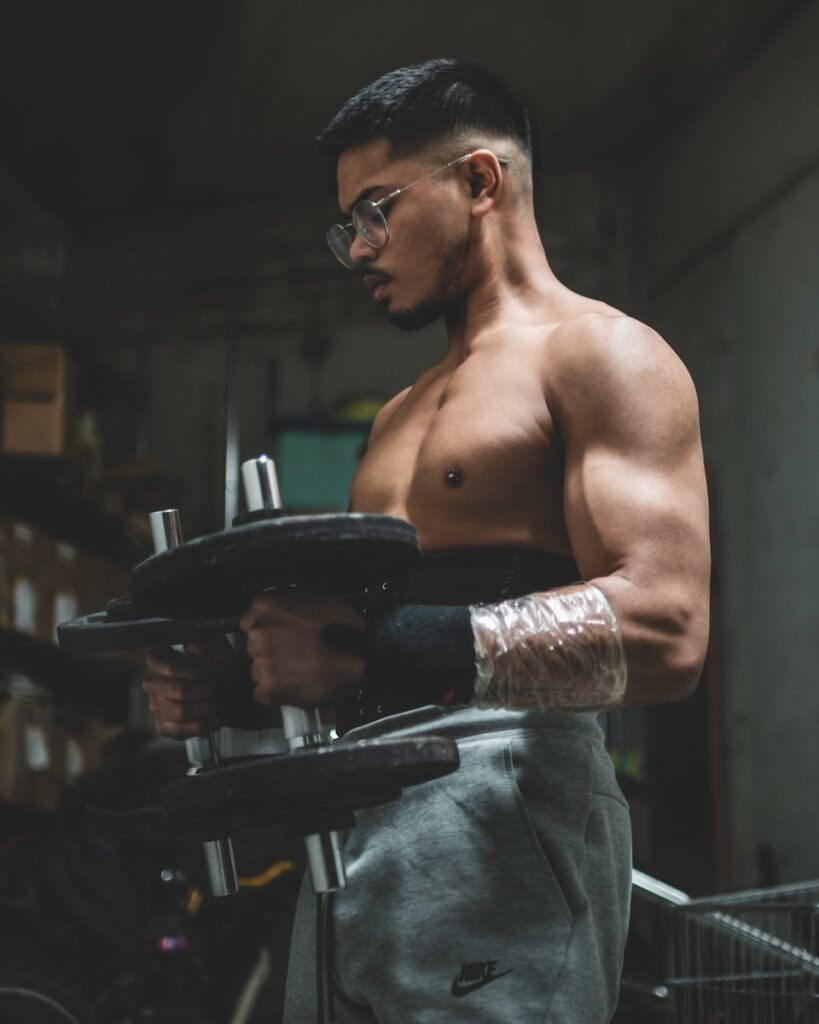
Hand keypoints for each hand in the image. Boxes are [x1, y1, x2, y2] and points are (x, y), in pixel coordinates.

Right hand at [142, 638, 239, 739]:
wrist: (230, 687)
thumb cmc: (220, 665)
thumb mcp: (218, 648)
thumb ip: (207, 642)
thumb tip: (192, 646)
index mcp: (159, 658)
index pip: (171, 667)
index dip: (196, 673)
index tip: (213, 673)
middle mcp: (152, 682)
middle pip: (178, 690)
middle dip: (204, 691)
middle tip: (219, 690)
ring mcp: (155, 704)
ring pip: (180, 711)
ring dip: (205, 708)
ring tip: (217, 703)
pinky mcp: (162, 725)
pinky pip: (177, 730)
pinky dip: (199, 726)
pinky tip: (210, 718)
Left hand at [239, 589, 365, 708]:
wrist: (363, 656)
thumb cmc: (344, 624)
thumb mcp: (315, 597)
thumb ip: (290, 605)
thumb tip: (284, 613)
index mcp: (265, 607)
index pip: (250, 622)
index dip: (268, 631)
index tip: (282, 636)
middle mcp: (257, 634)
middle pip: (254, 647)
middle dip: (272, 650)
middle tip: (296, 654)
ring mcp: (261, 662)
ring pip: (258, 670)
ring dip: (274, 671)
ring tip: (299, 671)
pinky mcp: (269, 689)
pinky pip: (262, 692)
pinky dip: (276, 691)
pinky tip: (296, 685)